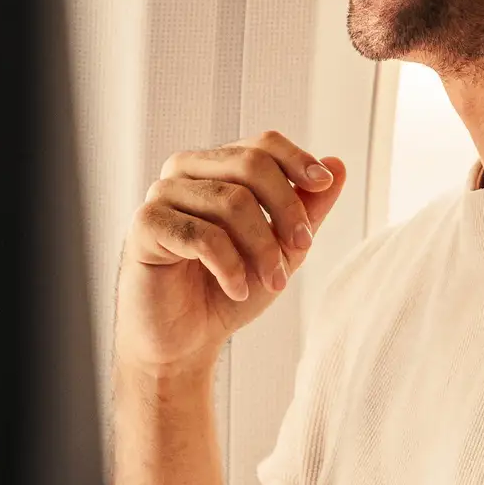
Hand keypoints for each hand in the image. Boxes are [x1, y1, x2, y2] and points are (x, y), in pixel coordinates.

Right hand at [114, 131, 345, 378]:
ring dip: (263, 247)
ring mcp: (162, 194)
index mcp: (217, 167)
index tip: (324, 185)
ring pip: (231, 201)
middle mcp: (186, 171)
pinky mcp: (145, 226)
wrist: (185, 339)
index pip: (263, 145)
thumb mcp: (283, 247)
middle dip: (287, 208)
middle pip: (251, 164)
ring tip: (274, 281)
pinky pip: (201, 235)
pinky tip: (236, 289)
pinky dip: (230, 266)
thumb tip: (338, 163)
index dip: (298, 161)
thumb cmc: (230, 287)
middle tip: (303, 247)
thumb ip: (309, 207)